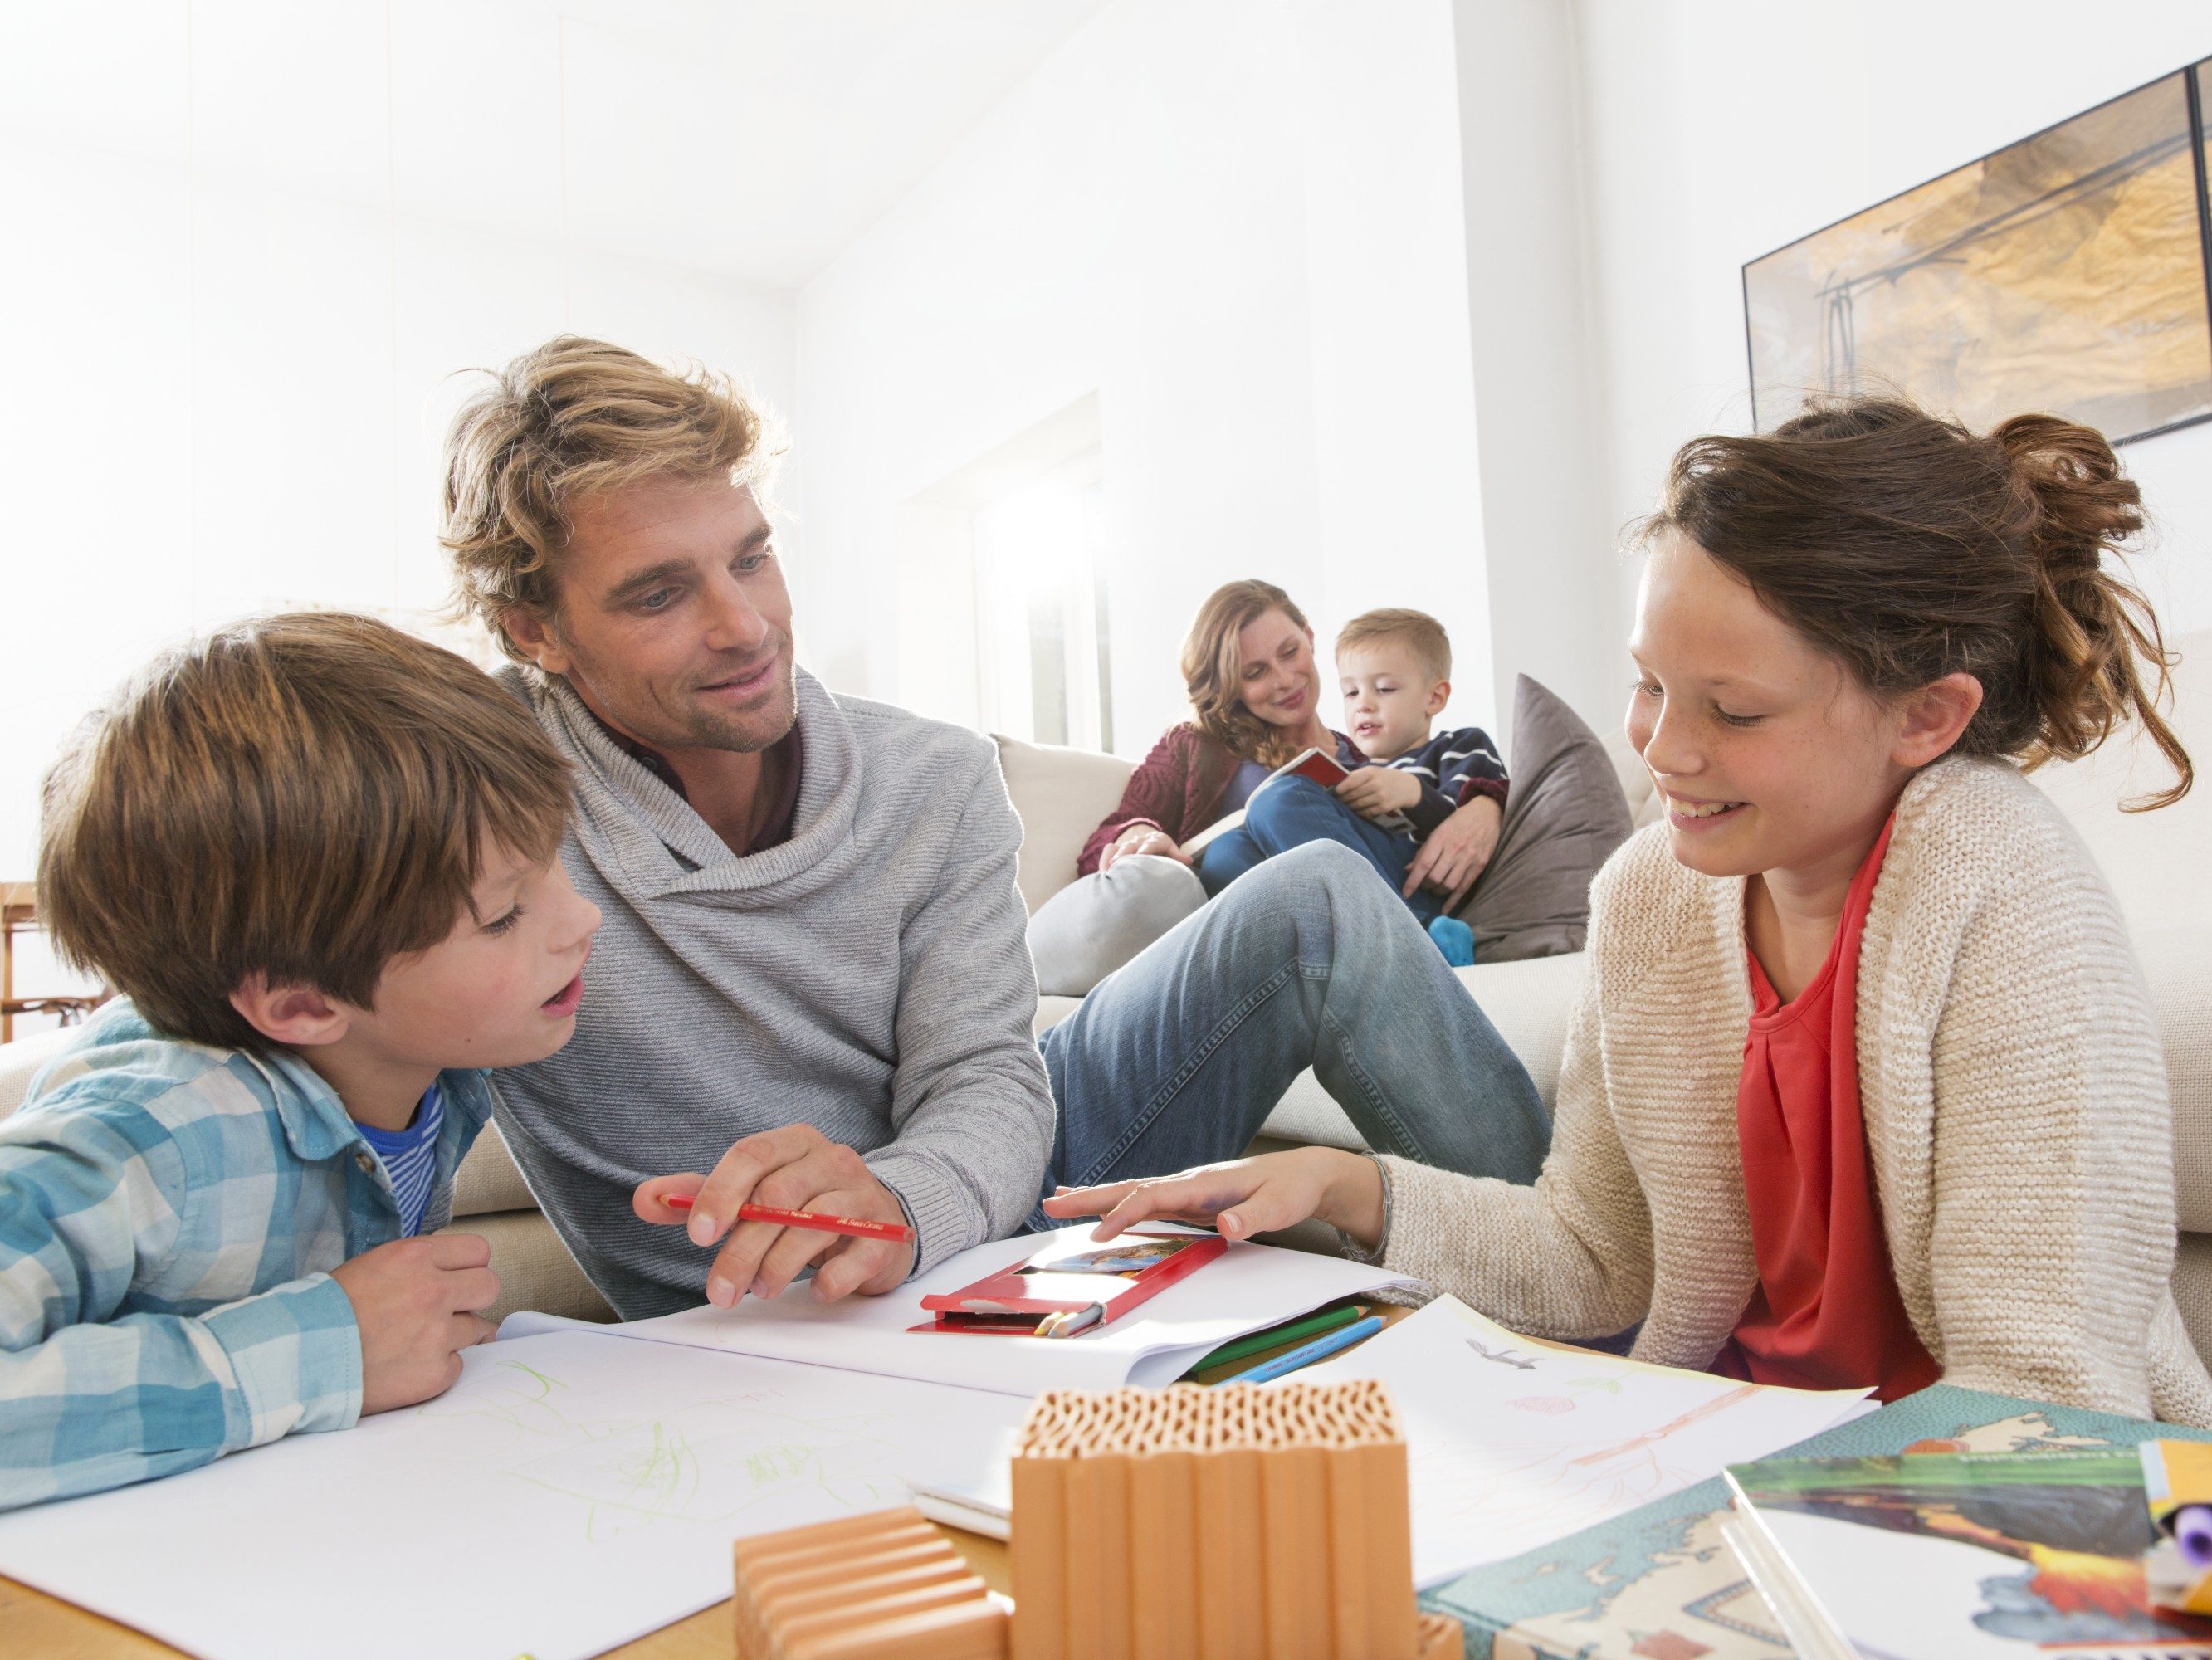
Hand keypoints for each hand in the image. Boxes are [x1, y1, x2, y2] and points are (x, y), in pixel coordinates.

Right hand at [330, 1233, 500, 1414]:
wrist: (296, 1361)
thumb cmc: (324, 1313)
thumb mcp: (370, 1268)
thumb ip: (416, 1268)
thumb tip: (447, 1275)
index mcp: (415, 1258)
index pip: (478, 1251)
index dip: (468, 1266)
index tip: (457, 1277)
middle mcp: (433, 1291)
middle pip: (490, 1286)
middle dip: (473, 1297)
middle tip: (448, 1309)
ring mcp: (437, 1334)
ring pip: (477, 1328)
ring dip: (455, 1335)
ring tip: (417, 1342)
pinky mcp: (435, 1373)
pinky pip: (457, 1366)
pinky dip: (438, 1368)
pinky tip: (407, 1367)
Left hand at [634, 1124, 915, 1307]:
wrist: (879, 1218)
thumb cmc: (804, 1205)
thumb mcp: (753, 1193)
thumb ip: (699, 1197)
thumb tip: (645, 1200)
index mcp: (795, 1142)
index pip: (753, 1154)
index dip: (721, 1192)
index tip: (697, 1236)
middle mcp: (832, 1160)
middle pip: (779, 1198)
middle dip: (742, 1250)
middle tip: (720, 1290)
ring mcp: (862, 1195)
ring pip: (814, 1225)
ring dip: (777, 1267)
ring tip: (760, 1289)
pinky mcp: (884, 1234)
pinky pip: (856, 1256)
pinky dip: (830, 1280)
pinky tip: (815, 1291)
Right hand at [1038, 1147, 1386, 1251]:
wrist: (1302, 1174)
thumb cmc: (1290, 1189)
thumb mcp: (1279, 1207)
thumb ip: (1253, 1217)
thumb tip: (1226, 1224)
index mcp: (1204, 1183)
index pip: (1154, 1197)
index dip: (1125, 1214)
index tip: (1099, 1234)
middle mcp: (1188, 1183)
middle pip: (1131, 1188)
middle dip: (1091, 1197)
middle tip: (1051, 1203)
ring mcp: (1185, 1190)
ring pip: (1132, 1192)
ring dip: (1095, 1197)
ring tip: (1057, 1201)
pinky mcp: (1187, 1200)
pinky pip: (1144, 1201)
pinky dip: (1116, 1203)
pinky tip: (1098, 1208)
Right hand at [1098, 824, 1189, 871]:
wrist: (1148, 837)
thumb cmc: (1162, 850)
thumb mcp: (1171, 849)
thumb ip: (1177, 856)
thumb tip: (1189, 861)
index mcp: (1156, 840)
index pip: (1151, 843)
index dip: (1145, 849)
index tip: (1141, 855)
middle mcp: (1140, 840)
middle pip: (1130, 845)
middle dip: (1124, 854)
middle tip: (1118, 864)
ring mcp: (1127, 844)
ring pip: (1118, 848)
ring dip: (1112, 859)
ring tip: (1107, 871)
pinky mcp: (1117, 848)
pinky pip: (1108, 851)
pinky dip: (1104, 860)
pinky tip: (1102, 873)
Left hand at [1333, 766, 1421, 817]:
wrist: (1409, 787)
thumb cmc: (1386, 778)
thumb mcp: (1374, 771)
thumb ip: (1358, 776)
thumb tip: (1338, 783)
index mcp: (1371, 772)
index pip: (1351, 780)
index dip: (1340, 788)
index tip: (1334, 792)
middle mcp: (1376, 783)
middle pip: (1353, 794)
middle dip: (1343, 799)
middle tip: (1337, 802)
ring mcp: (1381, 796)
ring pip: (1358, 804)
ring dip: (1350, 807)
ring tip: (1345, 807)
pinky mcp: (1385, 807)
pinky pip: (1367, 812)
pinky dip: (1360, 813)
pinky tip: (1357, 811)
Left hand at [1405, 795, 1501, 911]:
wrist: (1487, 813)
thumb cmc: (1458, 822)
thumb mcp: (1438, 830)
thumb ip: (1424, 851)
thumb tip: (1408, 870)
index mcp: (1440, 838)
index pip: (1424, 864)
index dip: (1413, 881)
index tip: (1405, 893)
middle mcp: (1454, 849)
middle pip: (1435, 877)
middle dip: (1425, 886)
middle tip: (1423, 886)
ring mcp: (1468, 858)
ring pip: (1448, 885)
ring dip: (1437, 892)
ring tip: (1434, 890)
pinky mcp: (1480, 865)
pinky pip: (1464, 888)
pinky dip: (1453, 901)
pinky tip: (1445, 909)